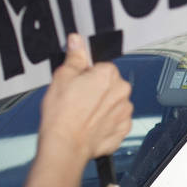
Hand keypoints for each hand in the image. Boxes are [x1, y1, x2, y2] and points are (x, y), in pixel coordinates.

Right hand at [38, 34, 132, 165]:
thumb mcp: (62, 77)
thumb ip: (74, 57)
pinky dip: (104, 124)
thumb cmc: (62, 114)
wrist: (65, 145)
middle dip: (96, 90)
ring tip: (81, 115)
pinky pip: (115, 122)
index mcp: (109, 75)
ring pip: (113, 103)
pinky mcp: (123, 130)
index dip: (86, 75)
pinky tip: (90, 126)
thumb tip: (77, 41)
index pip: (101, 67)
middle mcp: (122, 92)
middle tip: (77, 100)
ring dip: (101, 107)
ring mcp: (124, 113)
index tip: (77, 83)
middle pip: (109, 85)